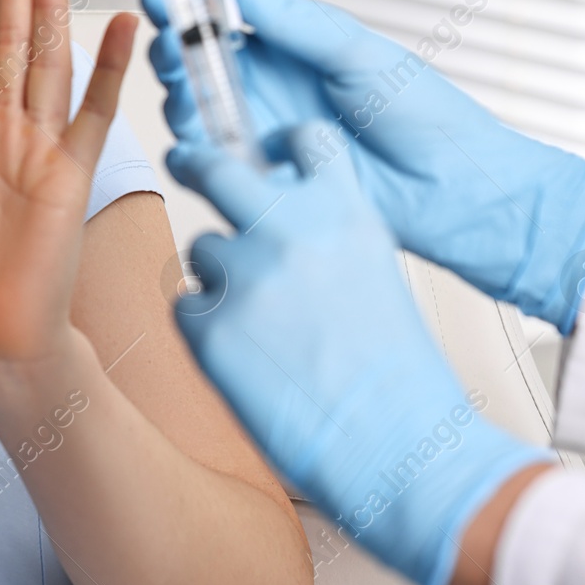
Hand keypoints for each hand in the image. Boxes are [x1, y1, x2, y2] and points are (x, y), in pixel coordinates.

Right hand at [120, 0, 584, 333]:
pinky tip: (195, 130)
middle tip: (159, 8)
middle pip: (189, 44)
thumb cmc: (424, 114)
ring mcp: (256, 125)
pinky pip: (203, 153)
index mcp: (287, 40)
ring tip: (179, 66)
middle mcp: (264, 79)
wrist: (454, 192)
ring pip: (185, 96)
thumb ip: (289, 19)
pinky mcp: (255, 174)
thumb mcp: (354, 51)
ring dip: (172, 76)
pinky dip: (189, 140)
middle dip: (165, 22)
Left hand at [168, 123, 554, 584]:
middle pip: (218, 168)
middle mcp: (290, 229)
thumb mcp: (374, 272)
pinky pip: (187, 306)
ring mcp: (245, 274)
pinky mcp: (209, 325)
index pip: (305, 140)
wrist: (396, 444)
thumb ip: (329, 234)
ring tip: (264, 326)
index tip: (267, 152)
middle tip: (188, 162)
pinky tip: (247, 359)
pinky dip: (206, 328)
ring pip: (203, 247)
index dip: (283, 146)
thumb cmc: (397, 375)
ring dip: (221, 276)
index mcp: (345, 212)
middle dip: (198, 163)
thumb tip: (287, 220)